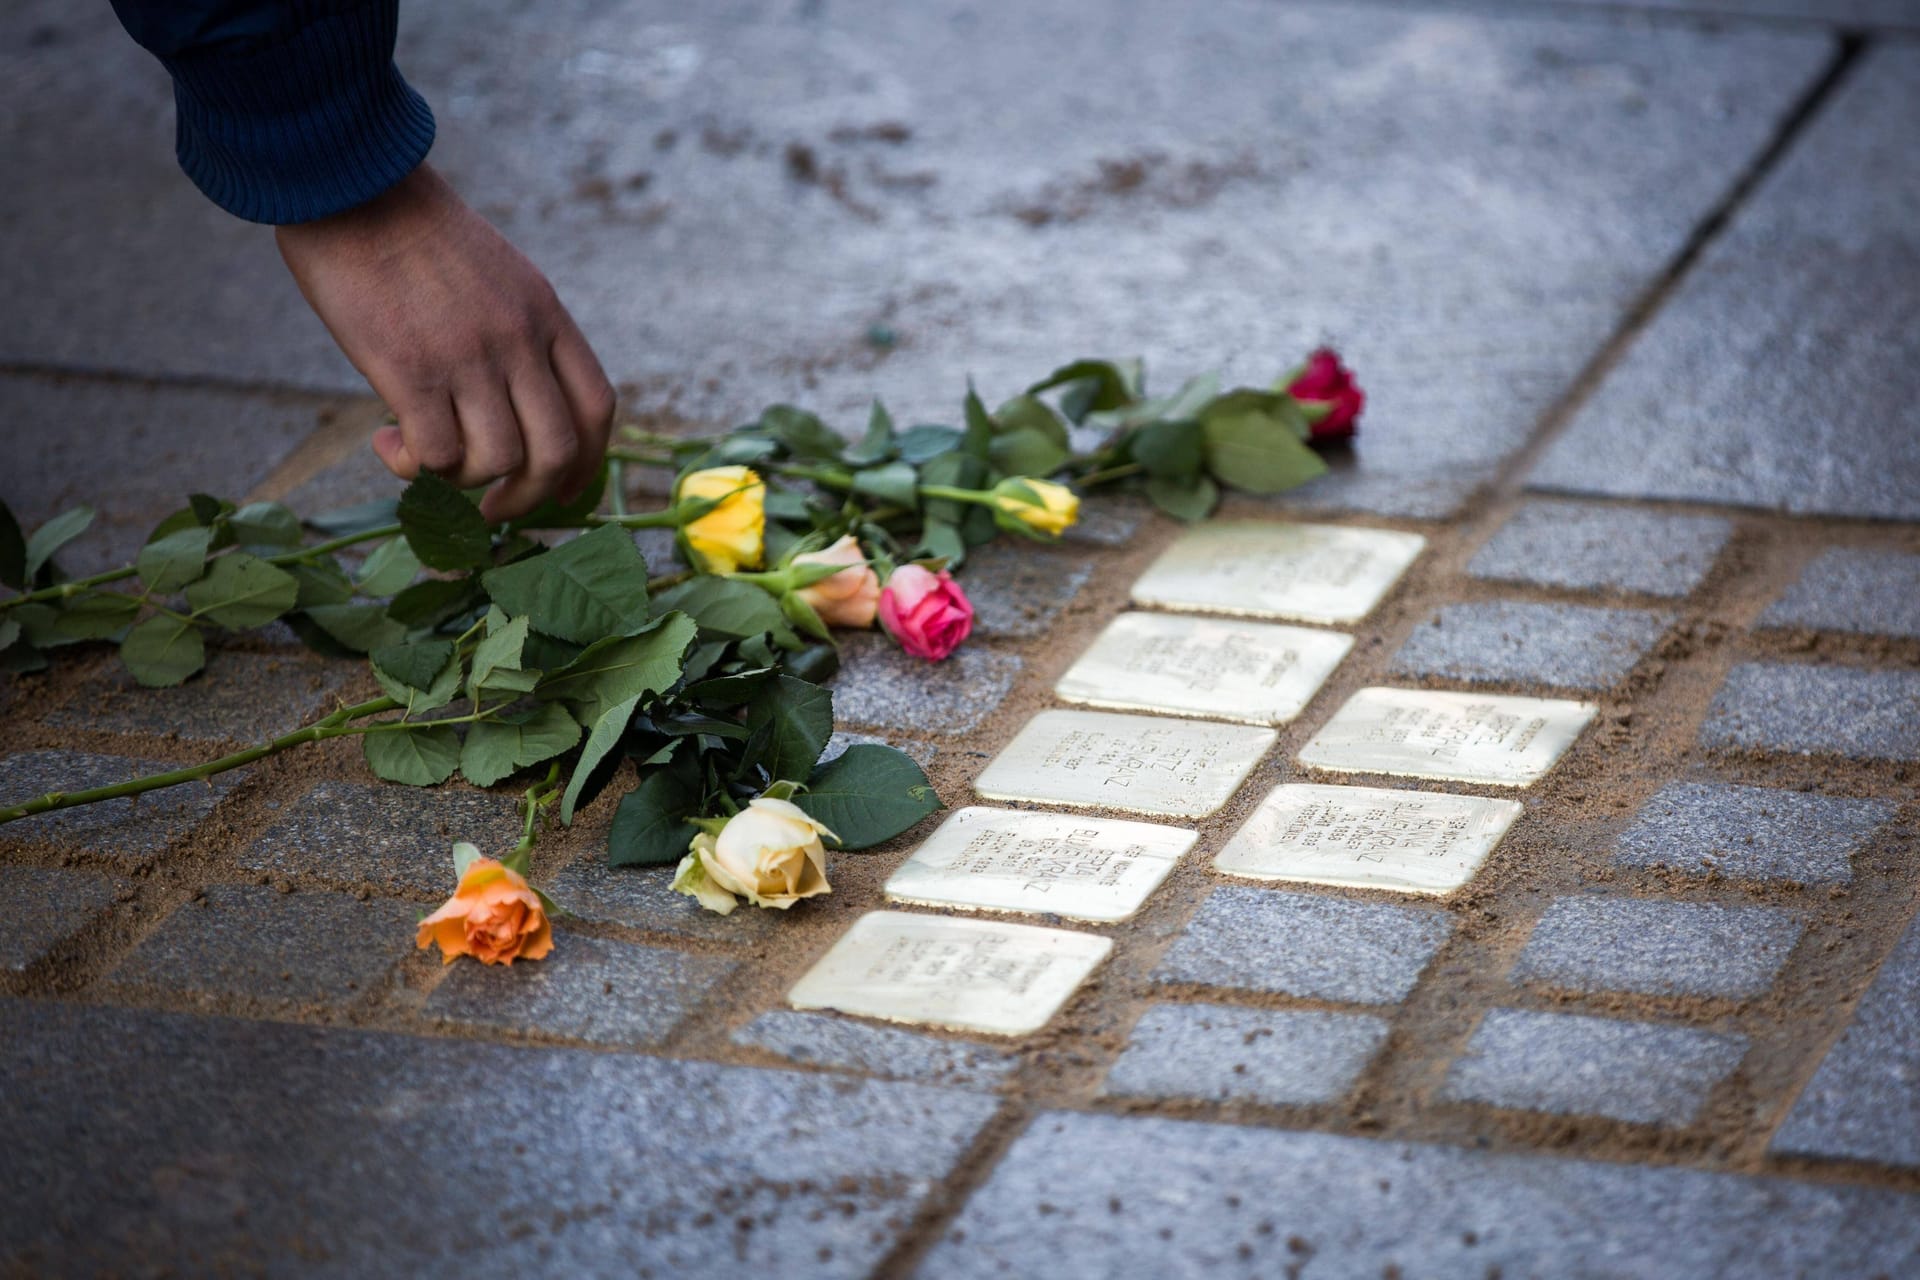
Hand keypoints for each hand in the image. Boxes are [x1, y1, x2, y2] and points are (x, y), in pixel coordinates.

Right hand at [276, 164, 614, 520]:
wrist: (354, 186)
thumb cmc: (414, 234)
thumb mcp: (500, 275)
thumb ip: (520, 333)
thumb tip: (513, 404)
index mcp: (547, 315)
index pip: (597, 408)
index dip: (588, 464)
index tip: (560, 490)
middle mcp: (519, 341)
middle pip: (557, 452)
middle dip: (528, 498)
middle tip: (492, 510)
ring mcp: (470, 358)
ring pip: (498, 462)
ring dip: (463, 483)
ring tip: (426, 461)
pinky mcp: (412, 371)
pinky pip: (436, 455)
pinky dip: (415, 468)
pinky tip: (389, 445)